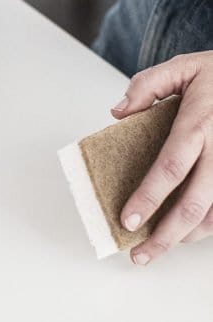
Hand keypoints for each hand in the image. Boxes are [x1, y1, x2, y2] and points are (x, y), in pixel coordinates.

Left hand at [111, 51, 212, 264]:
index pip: (170, 167)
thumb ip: (148, 85)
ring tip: (158, 248)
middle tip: (139, 254)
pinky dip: (208, 226)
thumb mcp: (183, 66)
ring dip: (186, 237)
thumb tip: (118, 112)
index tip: (128, 219)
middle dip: (165, 235)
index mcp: (198, 123)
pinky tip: (188, 234)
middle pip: (193, 203)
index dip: (149, 197)